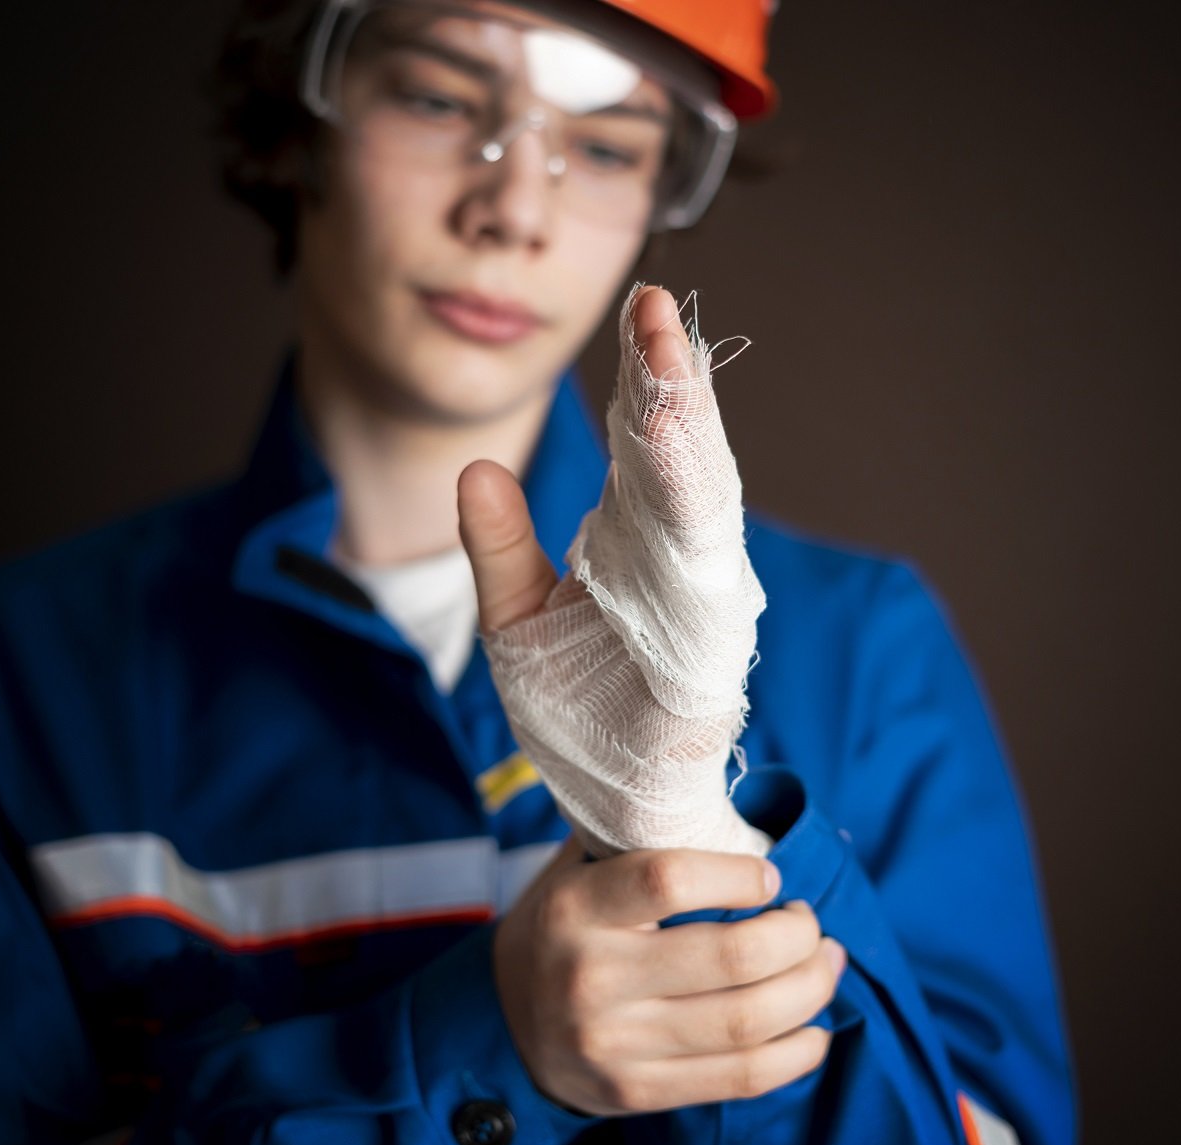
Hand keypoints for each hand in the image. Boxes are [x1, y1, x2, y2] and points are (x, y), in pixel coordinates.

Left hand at [458, 283, 769, 856]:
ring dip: (686, 424)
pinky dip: (688, 505)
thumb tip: (476, 466)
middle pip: (681, 448)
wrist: (613, 804)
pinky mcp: (703, 643)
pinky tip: (676, 451)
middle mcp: (678, 554)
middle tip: (657, 305)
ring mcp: (698, 595)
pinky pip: (699, 563)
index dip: (644, 374)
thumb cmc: (580, 709)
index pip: (645, 439)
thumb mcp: (516, 617)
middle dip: (672, 376)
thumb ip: (498, 546)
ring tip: (670, 356)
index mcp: (639, 538)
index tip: (640, 303)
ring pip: (700, 493)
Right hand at [491, 836, 843, 1115]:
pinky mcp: (636, 1092)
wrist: (504, 1025)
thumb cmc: (564, 929)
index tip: (769, 876)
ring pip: (745, 1021)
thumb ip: (639, 839)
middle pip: (731, 956)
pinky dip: (794, 1055)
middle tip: (811, 922)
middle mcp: (591, 977)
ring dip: (809, 990)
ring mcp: (613, 1043)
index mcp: (575, 907)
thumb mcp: (577, 871)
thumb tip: (740, 813)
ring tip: (825, 964)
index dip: (739, 874)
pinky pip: (738, 1078)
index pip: (671, 880)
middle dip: (797, 936)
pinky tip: (815, 1030)